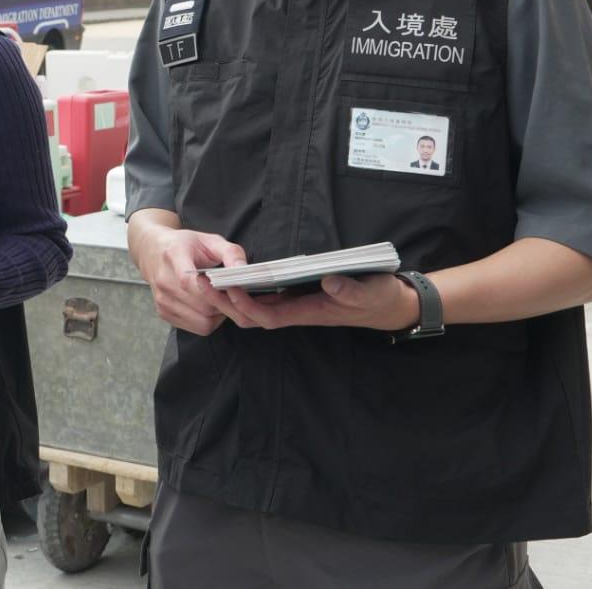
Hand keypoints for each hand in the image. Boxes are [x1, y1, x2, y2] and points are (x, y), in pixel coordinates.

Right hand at [128, 220, 246, 334]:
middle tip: (232, 294)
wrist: (153, 251)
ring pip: (203, 321)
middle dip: (224, 304)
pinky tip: (210, 306)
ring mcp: (162, 300)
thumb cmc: (185, 245)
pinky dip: (209, 321)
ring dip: (218, 314)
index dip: (215, 290)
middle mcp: (164, 281)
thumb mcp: (210, 240)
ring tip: (220, 299)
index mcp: (173, 256)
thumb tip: (243, 270)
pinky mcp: (164, 313)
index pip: (190, 282)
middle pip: (203, 306)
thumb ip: (231, 252)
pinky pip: (197, 327)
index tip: (230, 286)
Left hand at [215, 273, 422, 332]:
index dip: (244, 305)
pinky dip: (247, 290)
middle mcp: (298, 311)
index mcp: (309, 312)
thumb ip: (349, 290)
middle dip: (227, 302)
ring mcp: (297, 305)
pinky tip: (233, 276)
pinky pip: (266, 298)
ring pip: (256, 307)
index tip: (226, 290)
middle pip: (253, 314)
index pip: (267, 315)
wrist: (389, 306)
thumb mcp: (369, 292)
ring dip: (232, 296)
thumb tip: (328, 282)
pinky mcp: (299, 297)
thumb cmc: (378, 299)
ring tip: (208, 277)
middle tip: (201, 282)